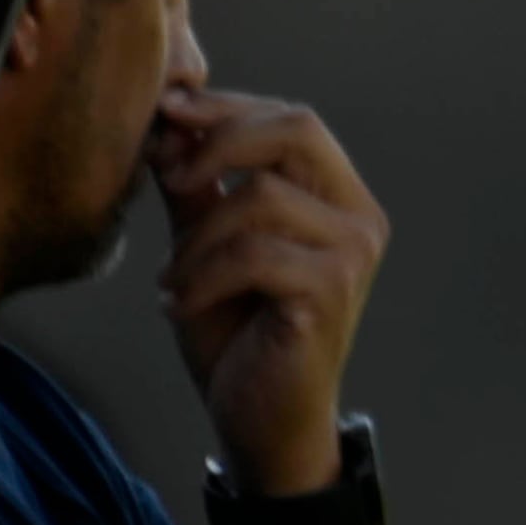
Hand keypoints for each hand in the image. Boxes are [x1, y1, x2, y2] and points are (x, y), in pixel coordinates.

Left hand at [150, 89, 384, 498]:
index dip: (226, 108)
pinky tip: (179, 306)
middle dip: (220, 141)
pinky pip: (251, 254)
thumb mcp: (207, 245)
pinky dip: (199, 277)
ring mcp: (352, 257)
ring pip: (260, 197)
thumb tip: (167, 126)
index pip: (293, 119)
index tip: (165, 113)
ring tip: (172, 279)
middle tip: (170, 177)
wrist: (262, 417)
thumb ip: (198, 188)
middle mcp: (359, 220)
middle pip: (297, 130)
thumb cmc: (241, 332)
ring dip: (195, 238)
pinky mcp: (330, 294)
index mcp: (340, 199)